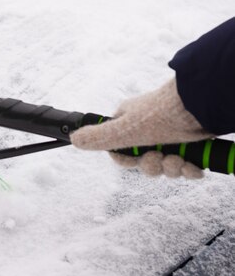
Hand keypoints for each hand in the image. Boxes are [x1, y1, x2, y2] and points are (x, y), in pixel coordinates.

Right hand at [70, 79, 213, 177]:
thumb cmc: (161, 113)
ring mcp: (170, 137)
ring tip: (180, 158)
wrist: (202, 107)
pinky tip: (192, 164)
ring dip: (172, 168)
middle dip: (153, 166)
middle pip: (144, 162)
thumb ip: (98, 138)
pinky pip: (186, 166)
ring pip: (165, 166)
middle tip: (160, 157)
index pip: (121, 153)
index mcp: (129, 124)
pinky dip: (189, 169)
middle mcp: (148, 130)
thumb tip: (73, 139)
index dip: (128, 161)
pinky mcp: (190, 144)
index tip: (136, 158)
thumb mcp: (124, 129)